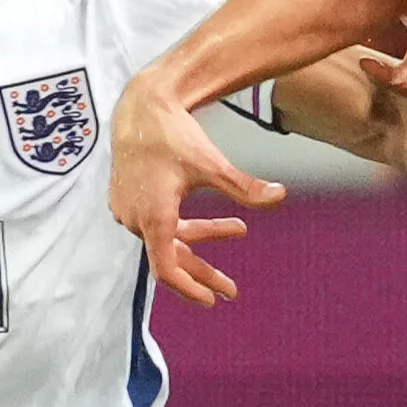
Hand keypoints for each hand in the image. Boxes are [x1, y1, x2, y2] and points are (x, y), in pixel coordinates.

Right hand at [108, 70, 283, 308]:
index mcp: (154, 216)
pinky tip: (207, 217)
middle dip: (203, 271)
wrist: (140, 106)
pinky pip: (156, 223)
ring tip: (238, 228)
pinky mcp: (126, 199)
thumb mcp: (212, 164)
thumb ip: (244, 187)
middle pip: (172, 257)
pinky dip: (182, 225)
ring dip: (201, 237)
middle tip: (231, 290)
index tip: (212, 300)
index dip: (190, 289)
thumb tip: (280, 195)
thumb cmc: (173, 134)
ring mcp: (128, 210)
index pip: (168, 270)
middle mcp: (136, 219)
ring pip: (168, 236)